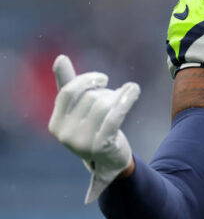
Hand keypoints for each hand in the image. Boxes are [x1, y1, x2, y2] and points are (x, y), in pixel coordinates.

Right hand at [48, 55, 139, 203]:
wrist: (110, 160)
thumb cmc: (94, 128)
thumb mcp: (79, 108)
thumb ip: (69, 84)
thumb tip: (60, 58)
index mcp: (55, 124)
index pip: (68, 91)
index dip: (86, 80)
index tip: (103, 79)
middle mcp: (64, 135)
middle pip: (90, 97)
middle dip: (106, 93)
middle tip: (116, 98)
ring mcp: (81, 143)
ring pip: (104, 105)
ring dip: (118, 96)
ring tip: (126, 97)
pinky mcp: (101, 146)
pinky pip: (114, 117)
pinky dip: (126, 100)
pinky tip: (134, 90)